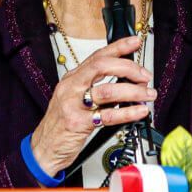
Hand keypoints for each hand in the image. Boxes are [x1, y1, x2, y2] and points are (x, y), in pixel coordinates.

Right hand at [29, 35, 155, 177]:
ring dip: (134, 91)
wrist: (43, 149)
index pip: (97, 56)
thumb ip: (96, 87)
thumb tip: (127, 80)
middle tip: (145, 76)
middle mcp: (71, 88)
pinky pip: (108, 116)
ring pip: (108, 90)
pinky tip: (140, 111)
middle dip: (129, 68)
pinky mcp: (77, 123)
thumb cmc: (61, 124)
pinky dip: (128, 112)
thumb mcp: (75, 99)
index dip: (118, 47)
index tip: (135, 42)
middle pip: (102, 66)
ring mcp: (73, 105)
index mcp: (72, 79)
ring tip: (148, 94)